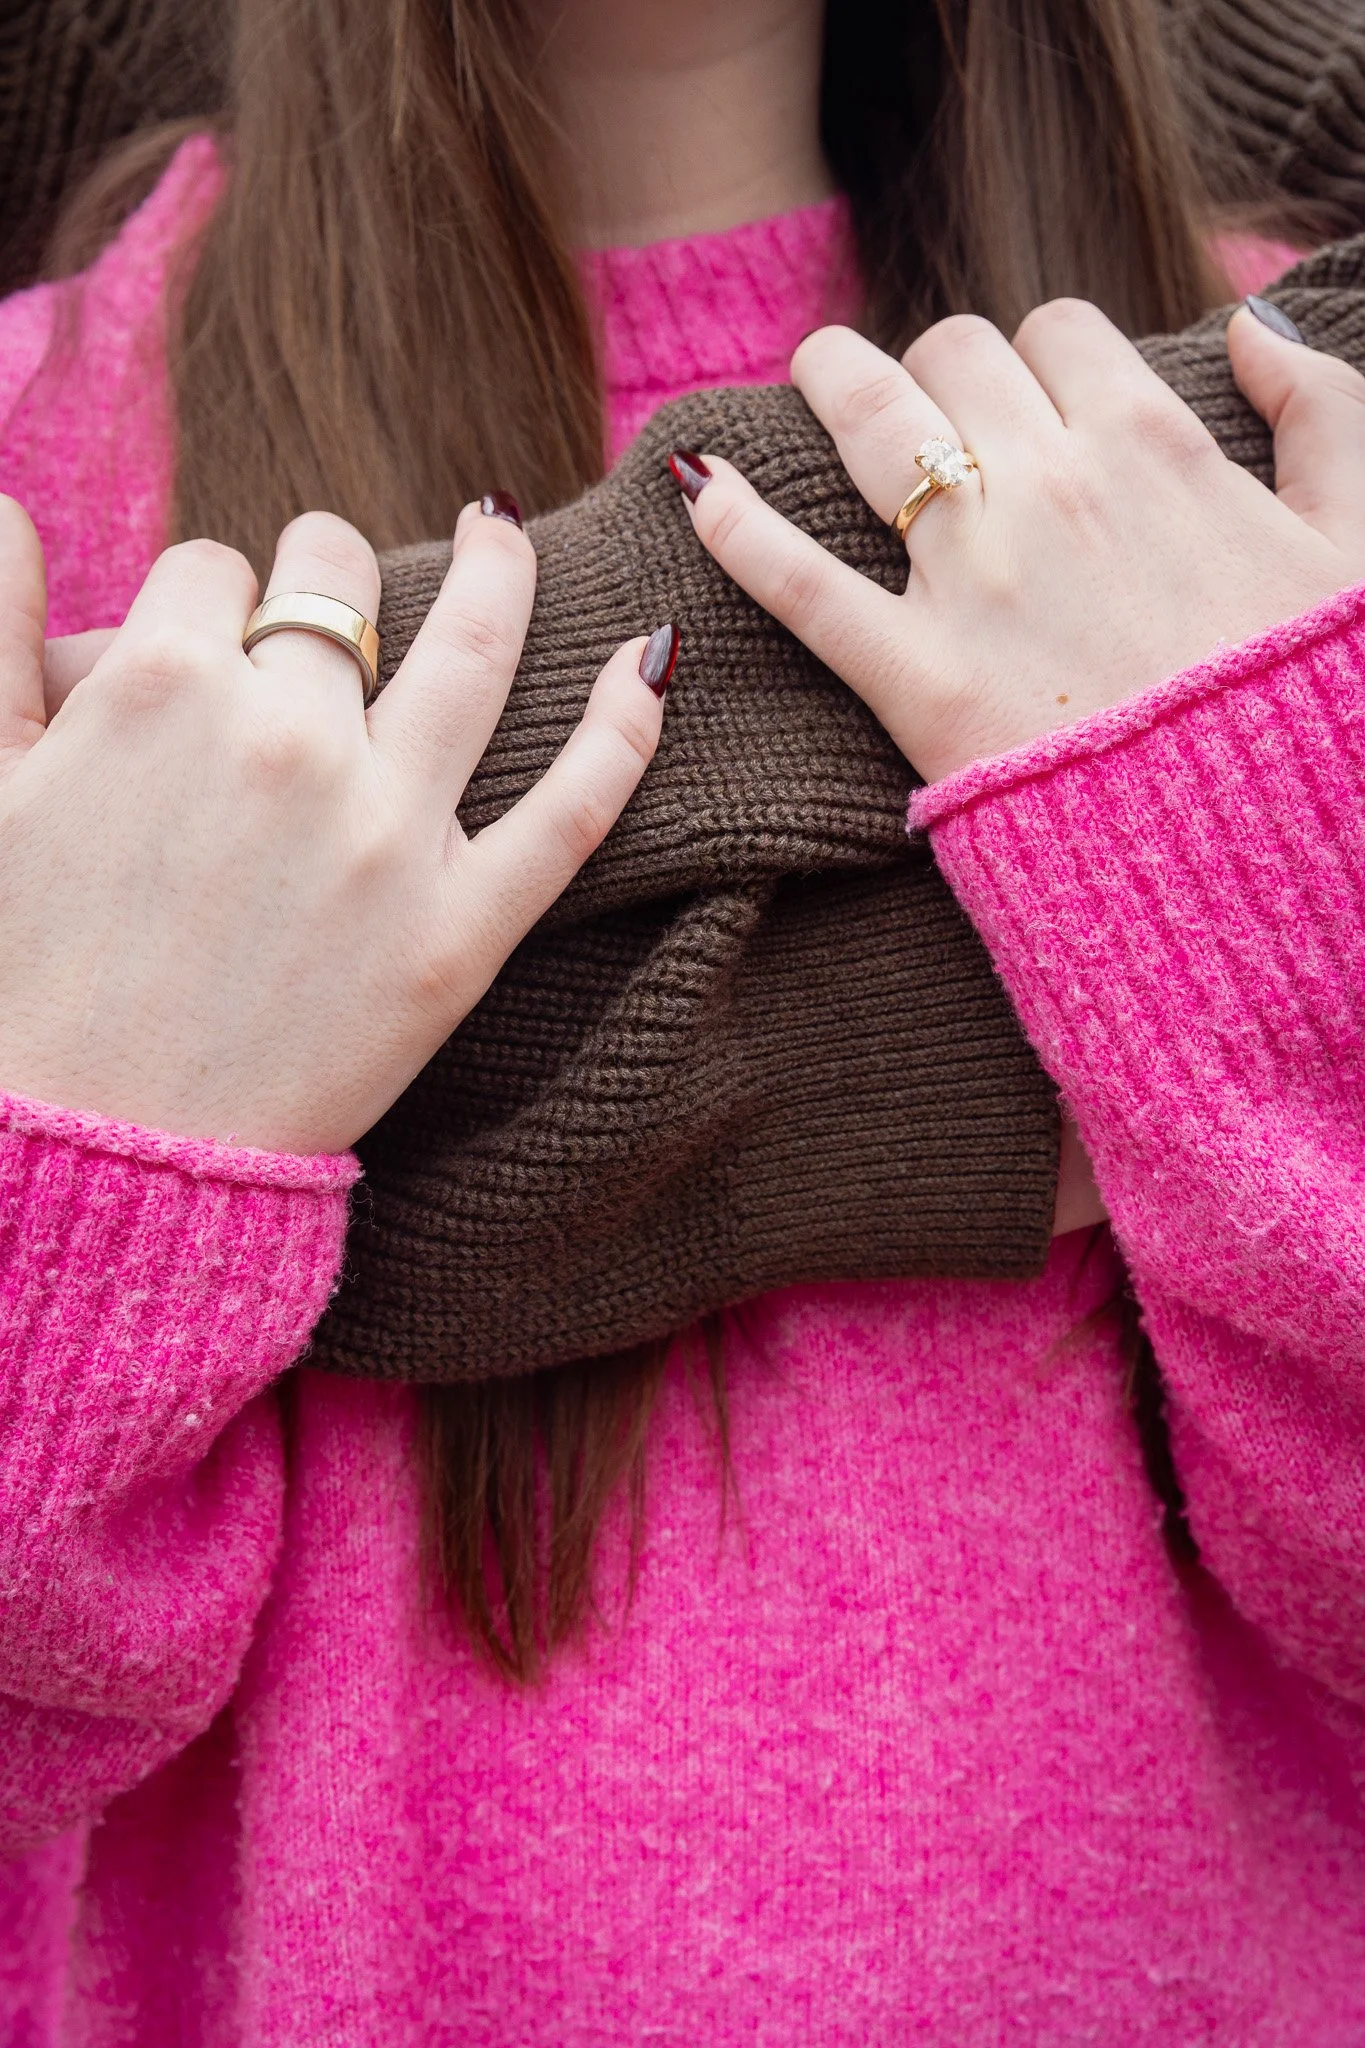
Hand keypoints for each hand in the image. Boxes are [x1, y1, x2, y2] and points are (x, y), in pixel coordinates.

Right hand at [0, 502, 672, 1153]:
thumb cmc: (16, 977)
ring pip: (471, 652)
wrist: (88, 1158)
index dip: (208, 603)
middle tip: (328, 593)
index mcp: (160, 690)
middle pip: (334, 587)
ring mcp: (386, 835)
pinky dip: (622, 727)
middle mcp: (288, 739)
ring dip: (497, 573)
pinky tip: (649, 658)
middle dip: (326, 570)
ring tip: (501, 537)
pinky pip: (571, 812)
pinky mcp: (458, 934)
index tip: (206, 647)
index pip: (212, 574)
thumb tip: (7, 507)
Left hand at [673, 299, 1364, 781]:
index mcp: (1153, 448)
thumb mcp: (1358, 546)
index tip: (1032, 403)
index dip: (1036, 356)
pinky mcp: (917, 681)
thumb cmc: (1304, 708)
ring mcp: (976, 583)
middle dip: (937, 369)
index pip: (1056, 332)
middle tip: (931, 411)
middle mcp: (1052, 491)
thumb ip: (1325, 413)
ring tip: (818, 379)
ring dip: (835, 380)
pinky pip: (803, 584)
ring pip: (871, 420)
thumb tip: (1252, 325)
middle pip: (953, 357)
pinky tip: (701, 488)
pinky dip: (740, 529)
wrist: (1258, 857)